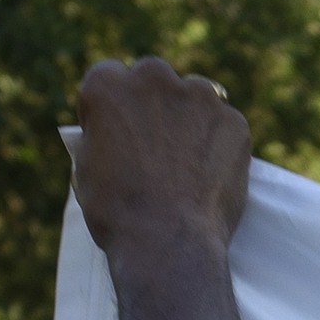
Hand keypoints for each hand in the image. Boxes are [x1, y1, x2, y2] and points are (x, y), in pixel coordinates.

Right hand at [69, 56, 254, 259]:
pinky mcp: (233, 119)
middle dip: (154, 103)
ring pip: (194, 96)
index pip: (109, 78)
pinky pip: (224, 124)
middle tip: (157, 144)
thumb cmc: (117, 212)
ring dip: (190, 117)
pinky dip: (219, 142)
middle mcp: (152, 77)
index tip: (119, 130)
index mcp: (106, 84)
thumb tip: (105, 131)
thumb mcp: (85, 168)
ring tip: (187, 160)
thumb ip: (98, 137)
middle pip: (153, 78)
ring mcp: (198, 95)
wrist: (168, 243)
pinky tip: (210, 172)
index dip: (114, 107)